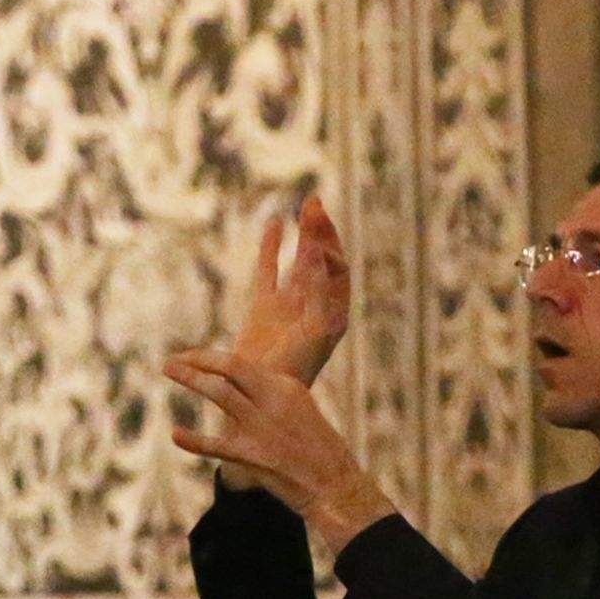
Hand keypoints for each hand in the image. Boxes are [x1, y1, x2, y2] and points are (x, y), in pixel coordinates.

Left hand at [167, 344, 394, 549]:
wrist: (334, 485)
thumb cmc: (318, 450)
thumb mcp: (299, 410)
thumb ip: (270, 396)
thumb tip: (238, 388)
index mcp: (286, 387)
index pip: (241, 364)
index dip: (212, 359)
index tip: (194, 359)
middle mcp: (273, 401)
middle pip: (229, 367)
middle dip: (197, 360)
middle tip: (172, 361)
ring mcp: (261, 427)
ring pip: (219, 392)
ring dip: (191, 379)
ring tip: (170, 371)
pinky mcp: (251, 456)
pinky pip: (213, 443)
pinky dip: (191, 439)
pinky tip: (175, 434)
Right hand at [229, 195, 349, 385]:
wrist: (260, 395)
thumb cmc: (294, 368)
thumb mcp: (314, 327)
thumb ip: (316, 290)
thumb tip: (315, 251)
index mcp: (333, 314)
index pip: (339, 271)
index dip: (330, 251)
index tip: (317, 240)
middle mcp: (314, 306)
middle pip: (323, 260)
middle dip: (321, 232)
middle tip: (315, 203)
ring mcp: (288, 305)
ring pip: (299, 261)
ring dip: (304, 235)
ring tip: (307, 205)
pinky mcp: (262, 308)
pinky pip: (268, 271)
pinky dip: (272, 248)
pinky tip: (274, 223)